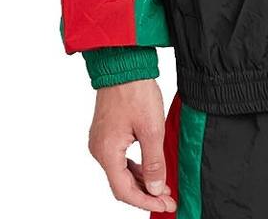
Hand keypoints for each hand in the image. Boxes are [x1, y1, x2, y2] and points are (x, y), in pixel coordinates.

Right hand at [87, 79, 176, 212]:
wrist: (124, 63)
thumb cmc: (136, 91)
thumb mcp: (151, 129)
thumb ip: (154, 162)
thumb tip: (156, 189)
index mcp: (106, 152)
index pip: (124, 190)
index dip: (146, 201)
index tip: (165, 205)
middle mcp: (99, 150)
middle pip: (121, 183)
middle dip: (146, 193)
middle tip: (168, 199)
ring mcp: (101, 140)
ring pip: (121, 171)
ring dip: (142, 180)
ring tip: (164, 187)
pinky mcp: (107, 132)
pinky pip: (120, 158)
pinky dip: (136, 166)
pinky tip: (152, 169)